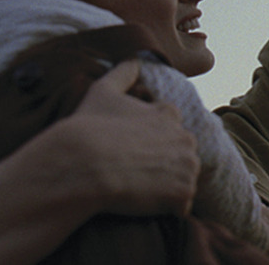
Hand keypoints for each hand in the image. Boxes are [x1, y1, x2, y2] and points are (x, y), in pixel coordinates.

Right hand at [65, 60, 200, 216]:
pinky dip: (166, 209)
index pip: (171, 131)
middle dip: (164, 165)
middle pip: (181, 156)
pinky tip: (142, 203)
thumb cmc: (89, 127)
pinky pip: (180, 207)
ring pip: (183, 181)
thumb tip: (134, 58)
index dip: (152, 144)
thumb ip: (123, 72)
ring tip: (137, 189)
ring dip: (166, 188)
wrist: (82, 163)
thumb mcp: (102, 90)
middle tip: (135, 174)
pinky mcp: (182, 194)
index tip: (132, 153)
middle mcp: (184, 137)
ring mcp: (186, 166)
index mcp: (169, 114)